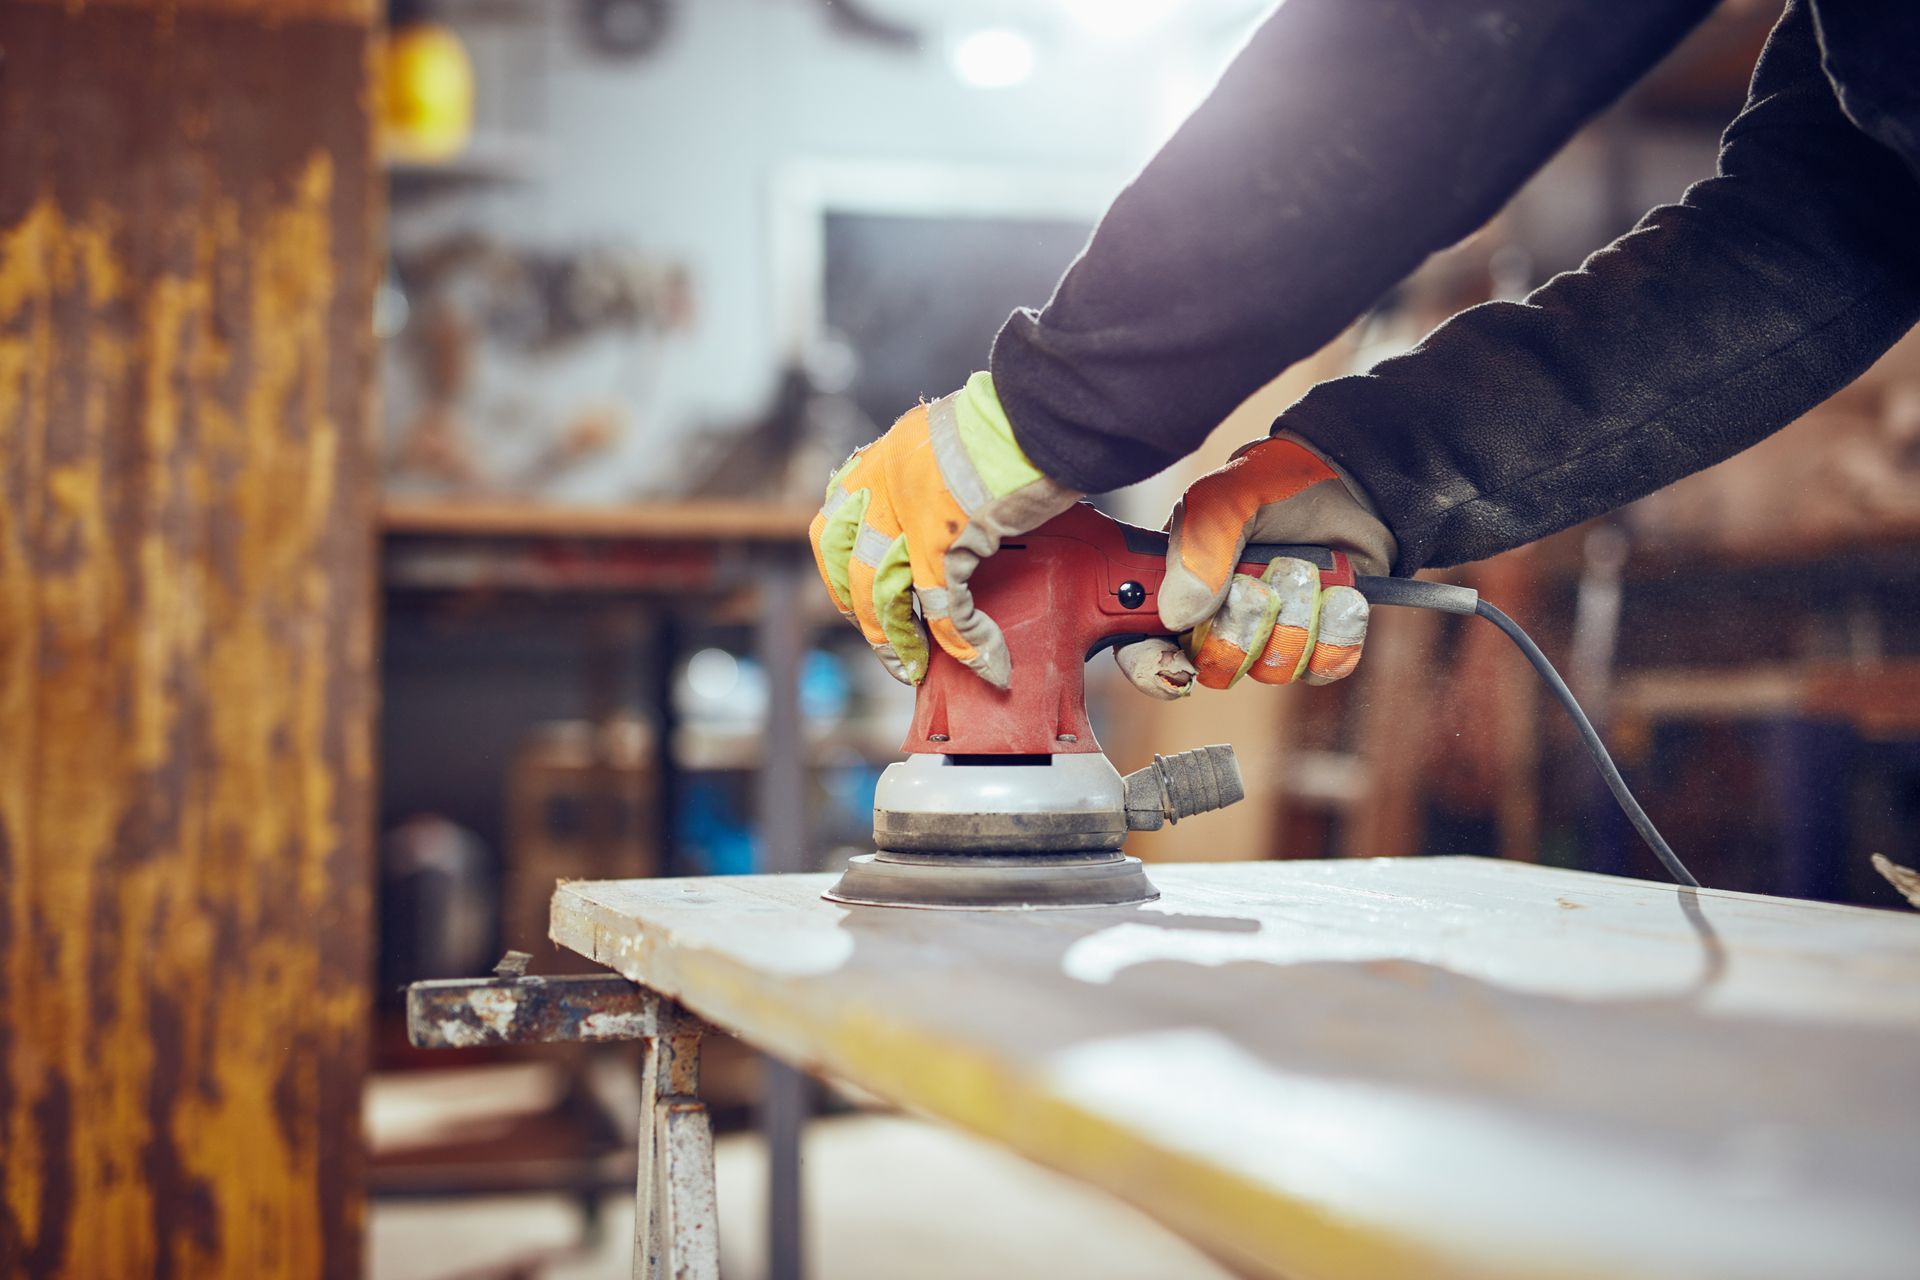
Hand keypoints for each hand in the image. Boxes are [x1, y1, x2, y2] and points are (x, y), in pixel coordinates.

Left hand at [810, 373, 1078, 686]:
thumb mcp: (947, 447)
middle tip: (890, 652)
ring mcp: (910, 513)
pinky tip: (984, 659)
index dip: (844, 581)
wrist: (1042, 411)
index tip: (863, 609)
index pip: (833, 534)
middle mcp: (882, 486)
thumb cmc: (1012, 425)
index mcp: (877, 462)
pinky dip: (964, 640)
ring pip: (885, 596)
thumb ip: (928, 484)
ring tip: (916, 669)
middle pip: (851, 572)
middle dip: (867, 622)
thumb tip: (938, 523)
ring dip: (900, 643)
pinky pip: (945, 605)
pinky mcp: (947, 537)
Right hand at [1115, 434, 1394, 696]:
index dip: (1153, 667)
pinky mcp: (1317, 643)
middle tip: (1257, 584)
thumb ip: (1199, 551)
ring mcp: (1268, 638)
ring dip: (1296, 615)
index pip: (1143, 649)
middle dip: (1244, 626)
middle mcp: (1216, 623)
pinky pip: (1325, 666)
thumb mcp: (1224, 500)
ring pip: (1273, 670)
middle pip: (1215, 669)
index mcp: (1175, 590)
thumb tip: (1180, 616)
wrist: (1343, 481)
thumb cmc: (1271, 485)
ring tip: (1302, 569)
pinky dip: (1336, 628)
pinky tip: (1337, 592)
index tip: (1177, 665)